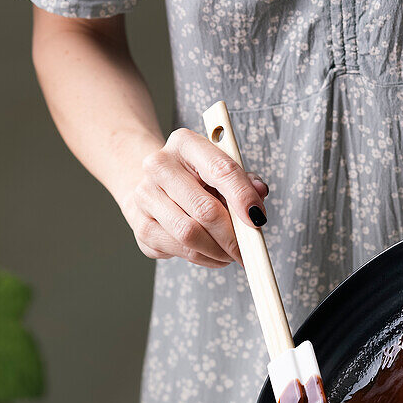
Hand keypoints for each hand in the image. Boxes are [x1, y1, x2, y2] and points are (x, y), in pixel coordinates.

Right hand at [121, 128, 268, 267]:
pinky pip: (181, 250)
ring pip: (191, 235)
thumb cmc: (194, 180)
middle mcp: (159, 166)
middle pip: (205, 210)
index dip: (242, 197)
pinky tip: (213, 255)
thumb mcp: (220, 171)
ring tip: (232, 253)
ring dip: (218, 251)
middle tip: (248, 249)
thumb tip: (260, 193)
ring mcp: (146, 196)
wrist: (153, 188)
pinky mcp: (142, 226)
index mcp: (184, 143)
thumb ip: (243, 181)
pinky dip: (205, 258)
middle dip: (232, 236)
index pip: (220, 170)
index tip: (258, 219)